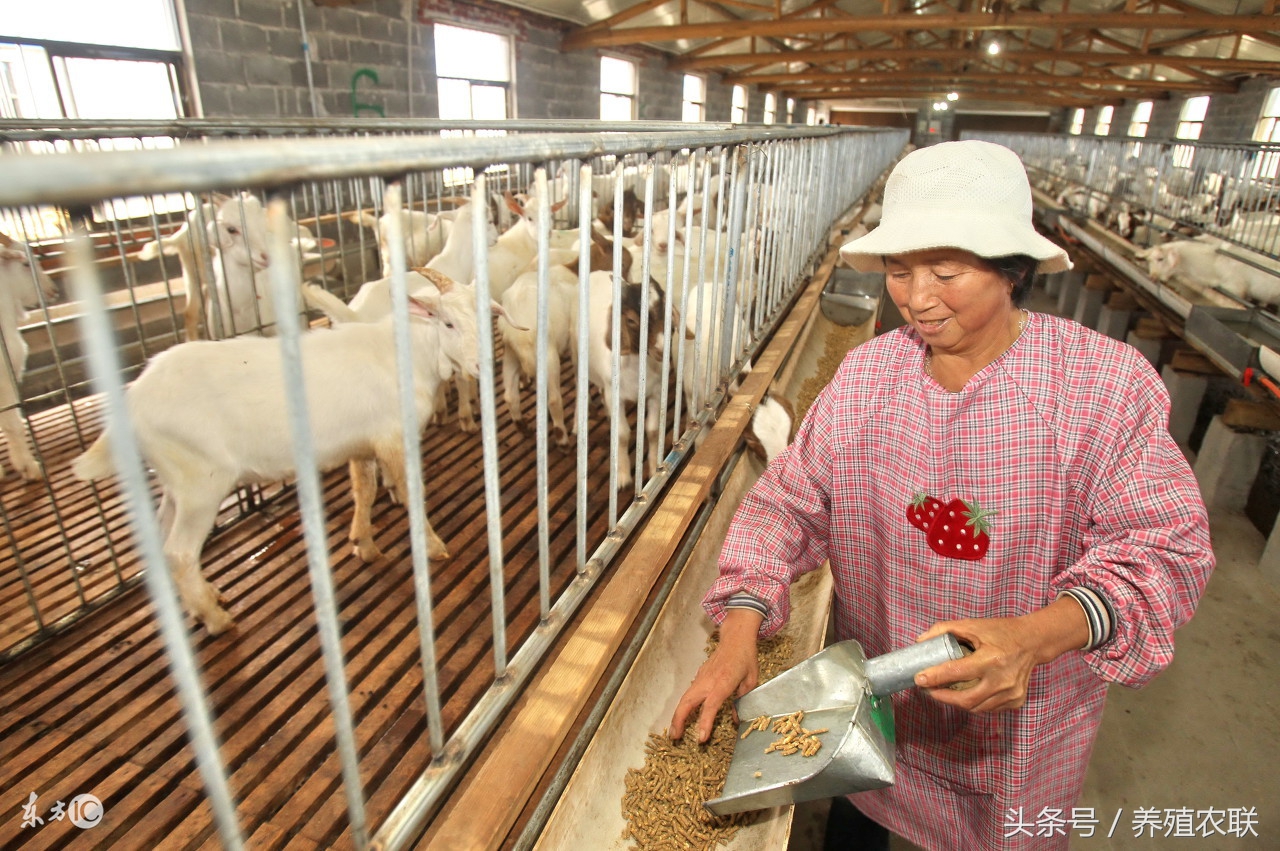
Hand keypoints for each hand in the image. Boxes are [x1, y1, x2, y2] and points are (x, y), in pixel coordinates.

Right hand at [669, 609, 762, 742]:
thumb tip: (736, 719)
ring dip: (678, 715)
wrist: (735, 637)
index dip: (705, 723)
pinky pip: (689, 693)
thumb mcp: (751, 680)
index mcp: (724, 682)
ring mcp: (701, 677)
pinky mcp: (699, 676)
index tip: (701, 738)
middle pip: (688, 702)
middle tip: (675, 737)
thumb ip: (743, 700)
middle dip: (679, 720)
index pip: (711, 706)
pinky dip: (683, 706)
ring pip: (684, 698)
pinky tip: (683, 716)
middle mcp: (709, 680)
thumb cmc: (746, 657)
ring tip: (675, 732)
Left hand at [912, 596, 1089, 713]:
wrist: (1033, 641)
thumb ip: (945, 630)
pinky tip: (962, 695)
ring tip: (941, 692)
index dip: (935, 677)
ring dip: (955, 702)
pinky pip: (987, 708)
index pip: (957, 672)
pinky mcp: (1015, 701)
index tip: (919, 679)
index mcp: (992, 659)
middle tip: (927, 689)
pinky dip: (972, 704)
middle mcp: (1003, 680)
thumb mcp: (973, 625)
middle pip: (966, 699)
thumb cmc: (1001, 632)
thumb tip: (920, 641)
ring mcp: (1011, 693)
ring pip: (976, 708)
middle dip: (942, 697)